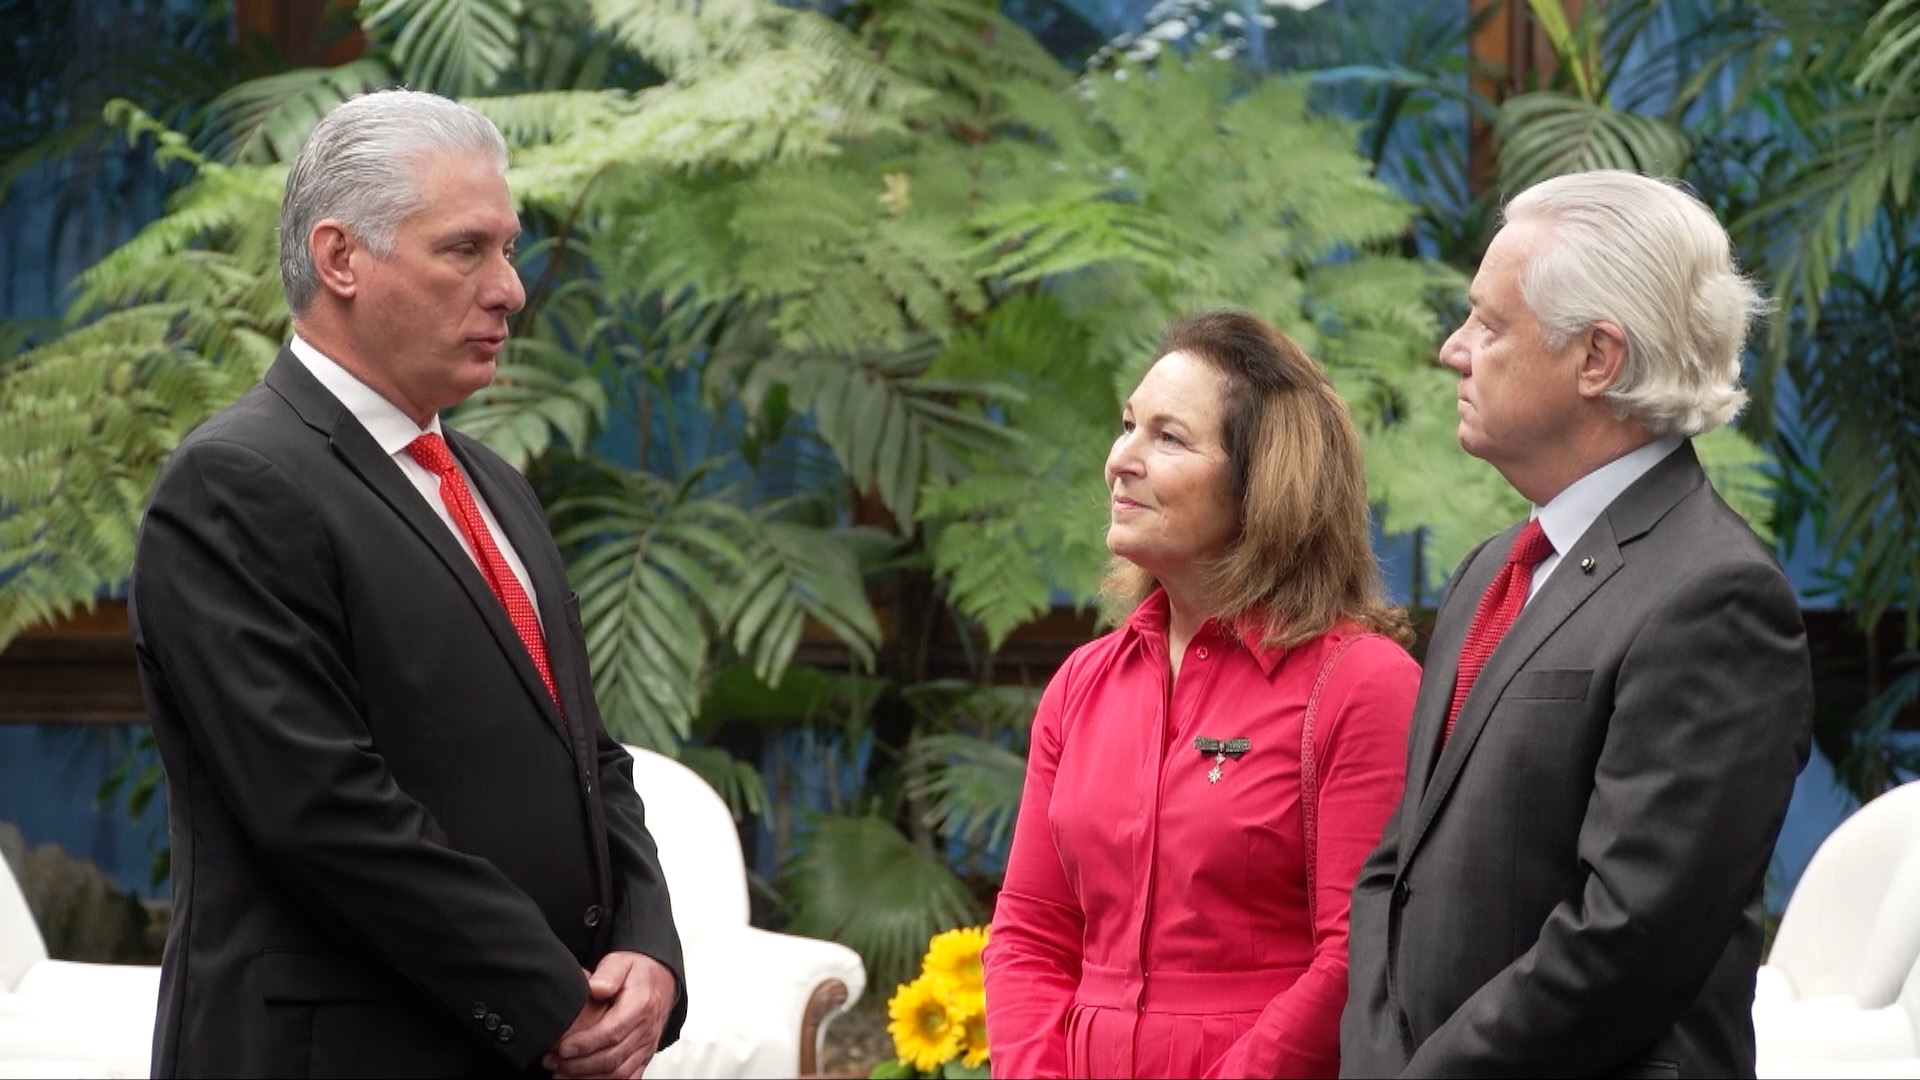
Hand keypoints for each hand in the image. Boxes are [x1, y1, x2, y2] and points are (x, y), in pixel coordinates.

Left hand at [544, 951, 675, 1078]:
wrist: (661, 980)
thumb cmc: (638, 972)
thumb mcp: (621, 962)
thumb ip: (608, 973)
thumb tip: (595, 987)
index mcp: (640, 1005)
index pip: (612, 1032)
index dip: (585, 1044)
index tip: (562, 1048)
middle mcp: (646, 1029)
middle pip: (612, 1057)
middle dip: (579, 1064)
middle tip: (553, 1061)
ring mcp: (646, 1046)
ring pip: (618, 1073)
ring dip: (587, 1077)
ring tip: (561, 1072)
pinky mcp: (644, 1056)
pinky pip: (627, 1078)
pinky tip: (583, 1078)